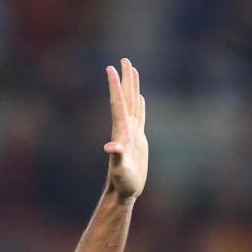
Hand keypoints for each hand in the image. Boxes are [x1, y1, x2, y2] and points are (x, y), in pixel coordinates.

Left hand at [104, 58, 147, 201]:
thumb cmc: (122, 183)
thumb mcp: (121, 170)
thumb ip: (117, 157)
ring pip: (133, 104)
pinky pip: (139, 117)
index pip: (118, 103)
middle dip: (125, 79)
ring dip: (132, 87)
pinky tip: (140, 99)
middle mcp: (125, 129)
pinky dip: (140, 105)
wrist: (123, 192)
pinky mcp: (138, 140)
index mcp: (121, 131)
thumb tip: (111, 147)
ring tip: (132, 70)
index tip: (111, 67)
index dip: (115, 85)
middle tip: (124, 59)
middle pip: (126, 98)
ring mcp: (131, 133)